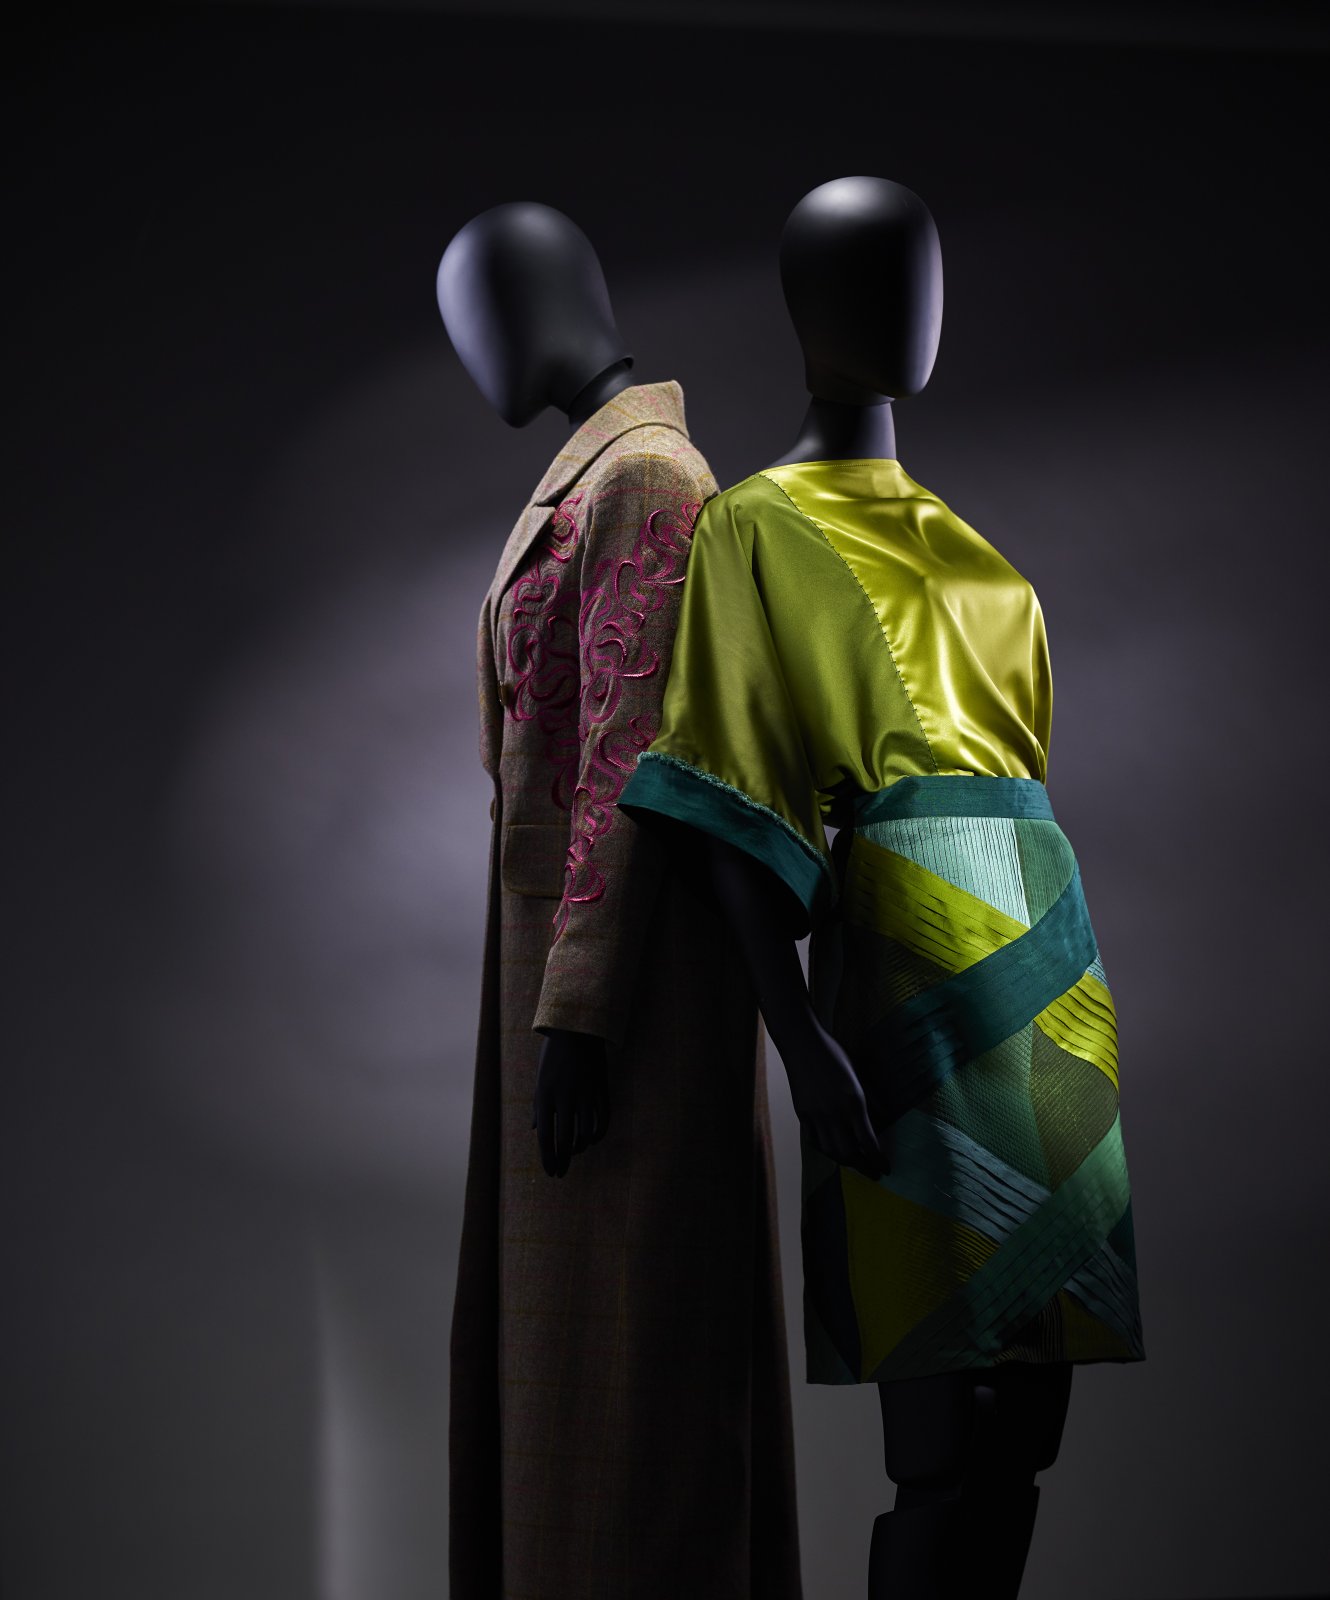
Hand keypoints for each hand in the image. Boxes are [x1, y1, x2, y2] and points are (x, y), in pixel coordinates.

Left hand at [531, 1028, 609, 1177]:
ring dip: (580, 1147)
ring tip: (575, 1151)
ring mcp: (586, 1093)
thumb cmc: (555, 1054)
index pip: (546, 1137)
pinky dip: (598, 1134)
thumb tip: (537, 1130)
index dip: (548, 1159)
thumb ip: (539, 1105)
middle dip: (562, 1161)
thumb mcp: (541, 1078)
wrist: (577, 1027)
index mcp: (545, 1095)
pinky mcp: (601, 1089)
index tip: (551, 1172)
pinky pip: (603, 1120)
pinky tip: (592, 1139)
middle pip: (565, 1140)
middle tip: (561, 1173)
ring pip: (586, 1134)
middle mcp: (565, 1096)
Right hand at [782, 1016, 885, 1181]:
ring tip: (856, 1164)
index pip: (868, 1142)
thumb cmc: (834, 1053)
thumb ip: (872, 1099)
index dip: (878, 1159)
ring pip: (830, 1151)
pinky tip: (833, 1150)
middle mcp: (834, 1113)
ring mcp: (815, 1115)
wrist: (802, 1043)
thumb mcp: (859, 1073)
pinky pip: (814, 1142)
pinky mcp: (802, 1115)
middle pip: (850, 1153)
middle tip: (874, 1173)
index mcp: (853, 1102)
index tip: (886, 1169)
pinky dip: (825, 1150)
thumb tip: (885, 1119)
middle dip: (864, 1168)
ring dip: (845, 1162)